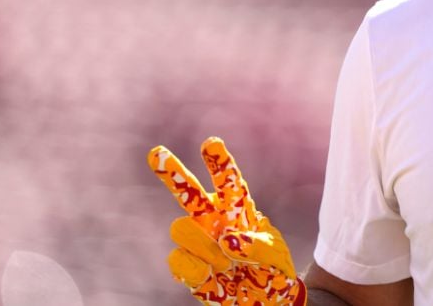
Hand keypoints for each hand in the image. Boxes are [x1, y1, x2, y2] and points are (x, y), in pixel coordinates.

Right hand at [149, 137, 305, 305]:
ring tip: (226, 265)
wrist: (265, 302)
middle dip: (172, 173)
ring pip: (181, 228)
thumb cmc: (273, 271)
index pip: (229, 182)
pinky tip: (212, 277)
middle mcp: (213, 221)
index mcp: (238, 210)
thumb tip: (226, 240)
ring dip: (204, 247)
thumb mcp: (276, 256)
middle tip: (156, 153)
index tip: (211, 143)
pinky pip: (177, 260)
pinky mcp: (187, 268)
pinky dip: (196, 269)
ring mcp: (197, 243)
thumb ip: (257, 247)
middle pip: (188, 193)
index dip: (219, 163)